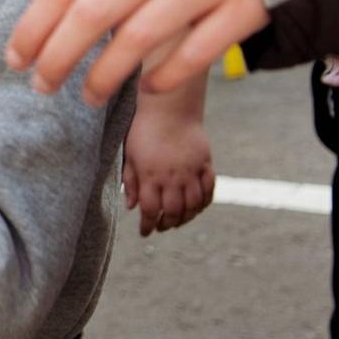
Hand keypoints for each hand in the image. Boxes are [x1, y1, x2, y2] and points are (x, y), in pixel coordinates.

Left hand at [4, 0, 267, 103]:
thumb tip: (46, 20)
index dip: (35, 25)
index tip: (15, 58)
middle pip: (94, 11)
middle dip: (59, 56)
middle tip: (41, 86)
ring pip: (139, 36)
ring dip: (104, 75)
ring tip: (89, 97)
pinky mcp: (244, 8)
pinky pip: (194, 53)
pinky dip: (163, 77)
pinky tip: (146, 89)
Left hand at [122, 73, 214, 235]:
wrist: (170, 105)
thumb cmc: (143, 128)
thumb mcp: (130, 154)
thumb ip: (131, 180)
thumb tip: (131, 207)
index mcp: (150, 175)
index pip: (150, 210)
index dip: (147, 225)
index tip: (145, 232)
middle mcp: (172, 176)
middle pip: (173, 212)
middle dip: (166, 224)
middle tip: (161, 227)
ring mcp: (191, 171)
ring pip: (193, 205)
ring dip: (186, 217)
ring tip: (177, 220)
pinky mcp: (205, 163)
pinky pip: (209, 189)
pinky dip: (204, 202)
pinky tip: (196, 207)